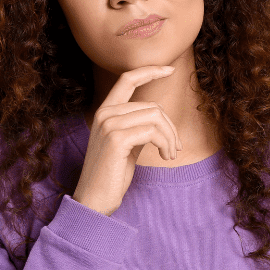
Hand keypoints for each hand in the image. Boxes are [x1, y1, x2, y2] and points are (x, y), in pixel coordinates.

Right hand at [71, 66, 182, 215]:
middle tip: (175, 148)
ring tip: (170, 154)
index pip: (127, 79)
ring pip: (155, 117)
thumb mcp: (125, 144)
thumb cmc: (111, 175)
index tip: (170, 69)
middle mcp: (104, 113)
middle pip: (152, 105)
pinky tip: (165, 156)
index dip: (150, 70)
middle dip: (170, 126)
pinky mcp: (117, 138)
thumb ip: (137, 126)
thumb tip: (159, 117)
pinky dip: (165, 143)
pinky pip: (153, 131)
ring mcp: (109, 124)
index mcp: (104, 111)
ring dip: (170, 137)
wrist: (94, 200)